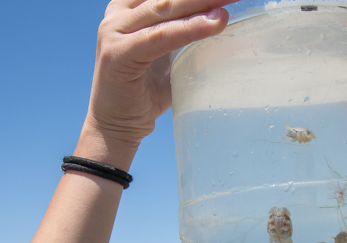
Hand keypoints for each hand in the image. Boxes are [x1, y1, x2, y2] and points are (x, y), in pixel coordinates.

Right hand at [83, 0, 236, 151]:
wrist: (118, 125)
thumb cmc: (146, 91)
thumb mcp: (169, 54)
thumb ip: (187, 35)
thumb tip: (224, 20)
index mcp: (129, 8)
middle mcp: (119, 14)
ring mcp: (115, 31)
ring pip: (166, 9)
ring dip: (202, 3)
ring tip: (231, 1)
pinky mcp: (118, 54)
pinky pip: (161, 37)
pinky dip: (190, 30)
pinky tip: (215, 24)